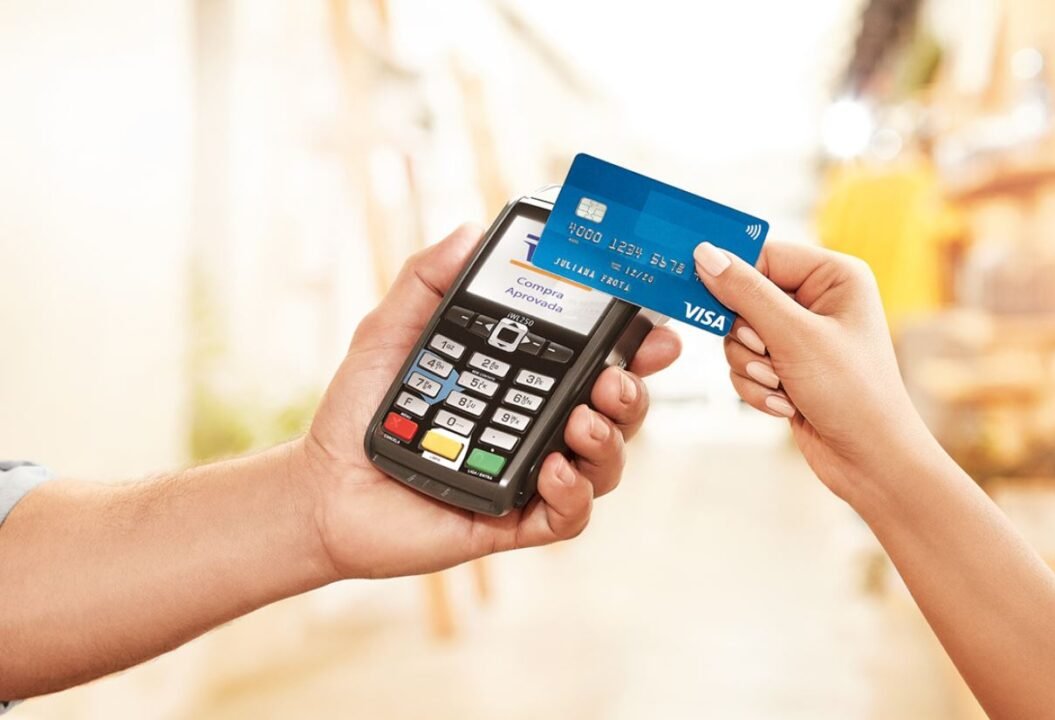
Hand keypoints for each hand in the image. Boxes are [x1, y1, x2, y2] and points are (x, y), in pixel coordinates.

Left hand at [300, 224, 680, 579]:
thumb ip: (428, 279)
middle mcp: (539, 426)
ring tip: (582, 423)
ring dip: (609, 441)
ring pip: (605, 464)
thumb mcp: (391, 330)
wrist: (324, 485)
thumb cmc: (360, 410)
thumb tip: (470, 231)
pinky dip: (572, 494)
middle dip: (633, 393)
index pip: (597, 359)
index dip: (636, 346)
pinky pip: (567, 516)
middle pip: (617, 412)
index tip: (656, 329)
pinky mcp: (515, 521)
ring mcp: (532, 476)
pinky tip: (551, 470)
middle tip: (613, 379)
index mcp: (526, 380)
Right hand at [692, 241, 931, 504]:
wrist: (871, 461)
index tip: (697, 287)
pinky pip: (747, 365)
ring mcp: (802, 336)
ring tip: (782, 385)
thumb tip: (706, 255)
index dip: (732, 275)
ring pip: (739, 337)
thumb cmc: (853, 393)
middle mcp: (819, 300)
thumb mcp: (795, 337)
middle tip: (766, 355)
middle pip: (744, 298)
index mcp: (834, 276)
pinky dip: (757, 387)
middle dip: (747, 337)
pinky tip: (785, 403)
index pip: (763, 255)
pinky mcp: (789, 367)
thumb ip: (746, 293)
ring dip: (751, 368)